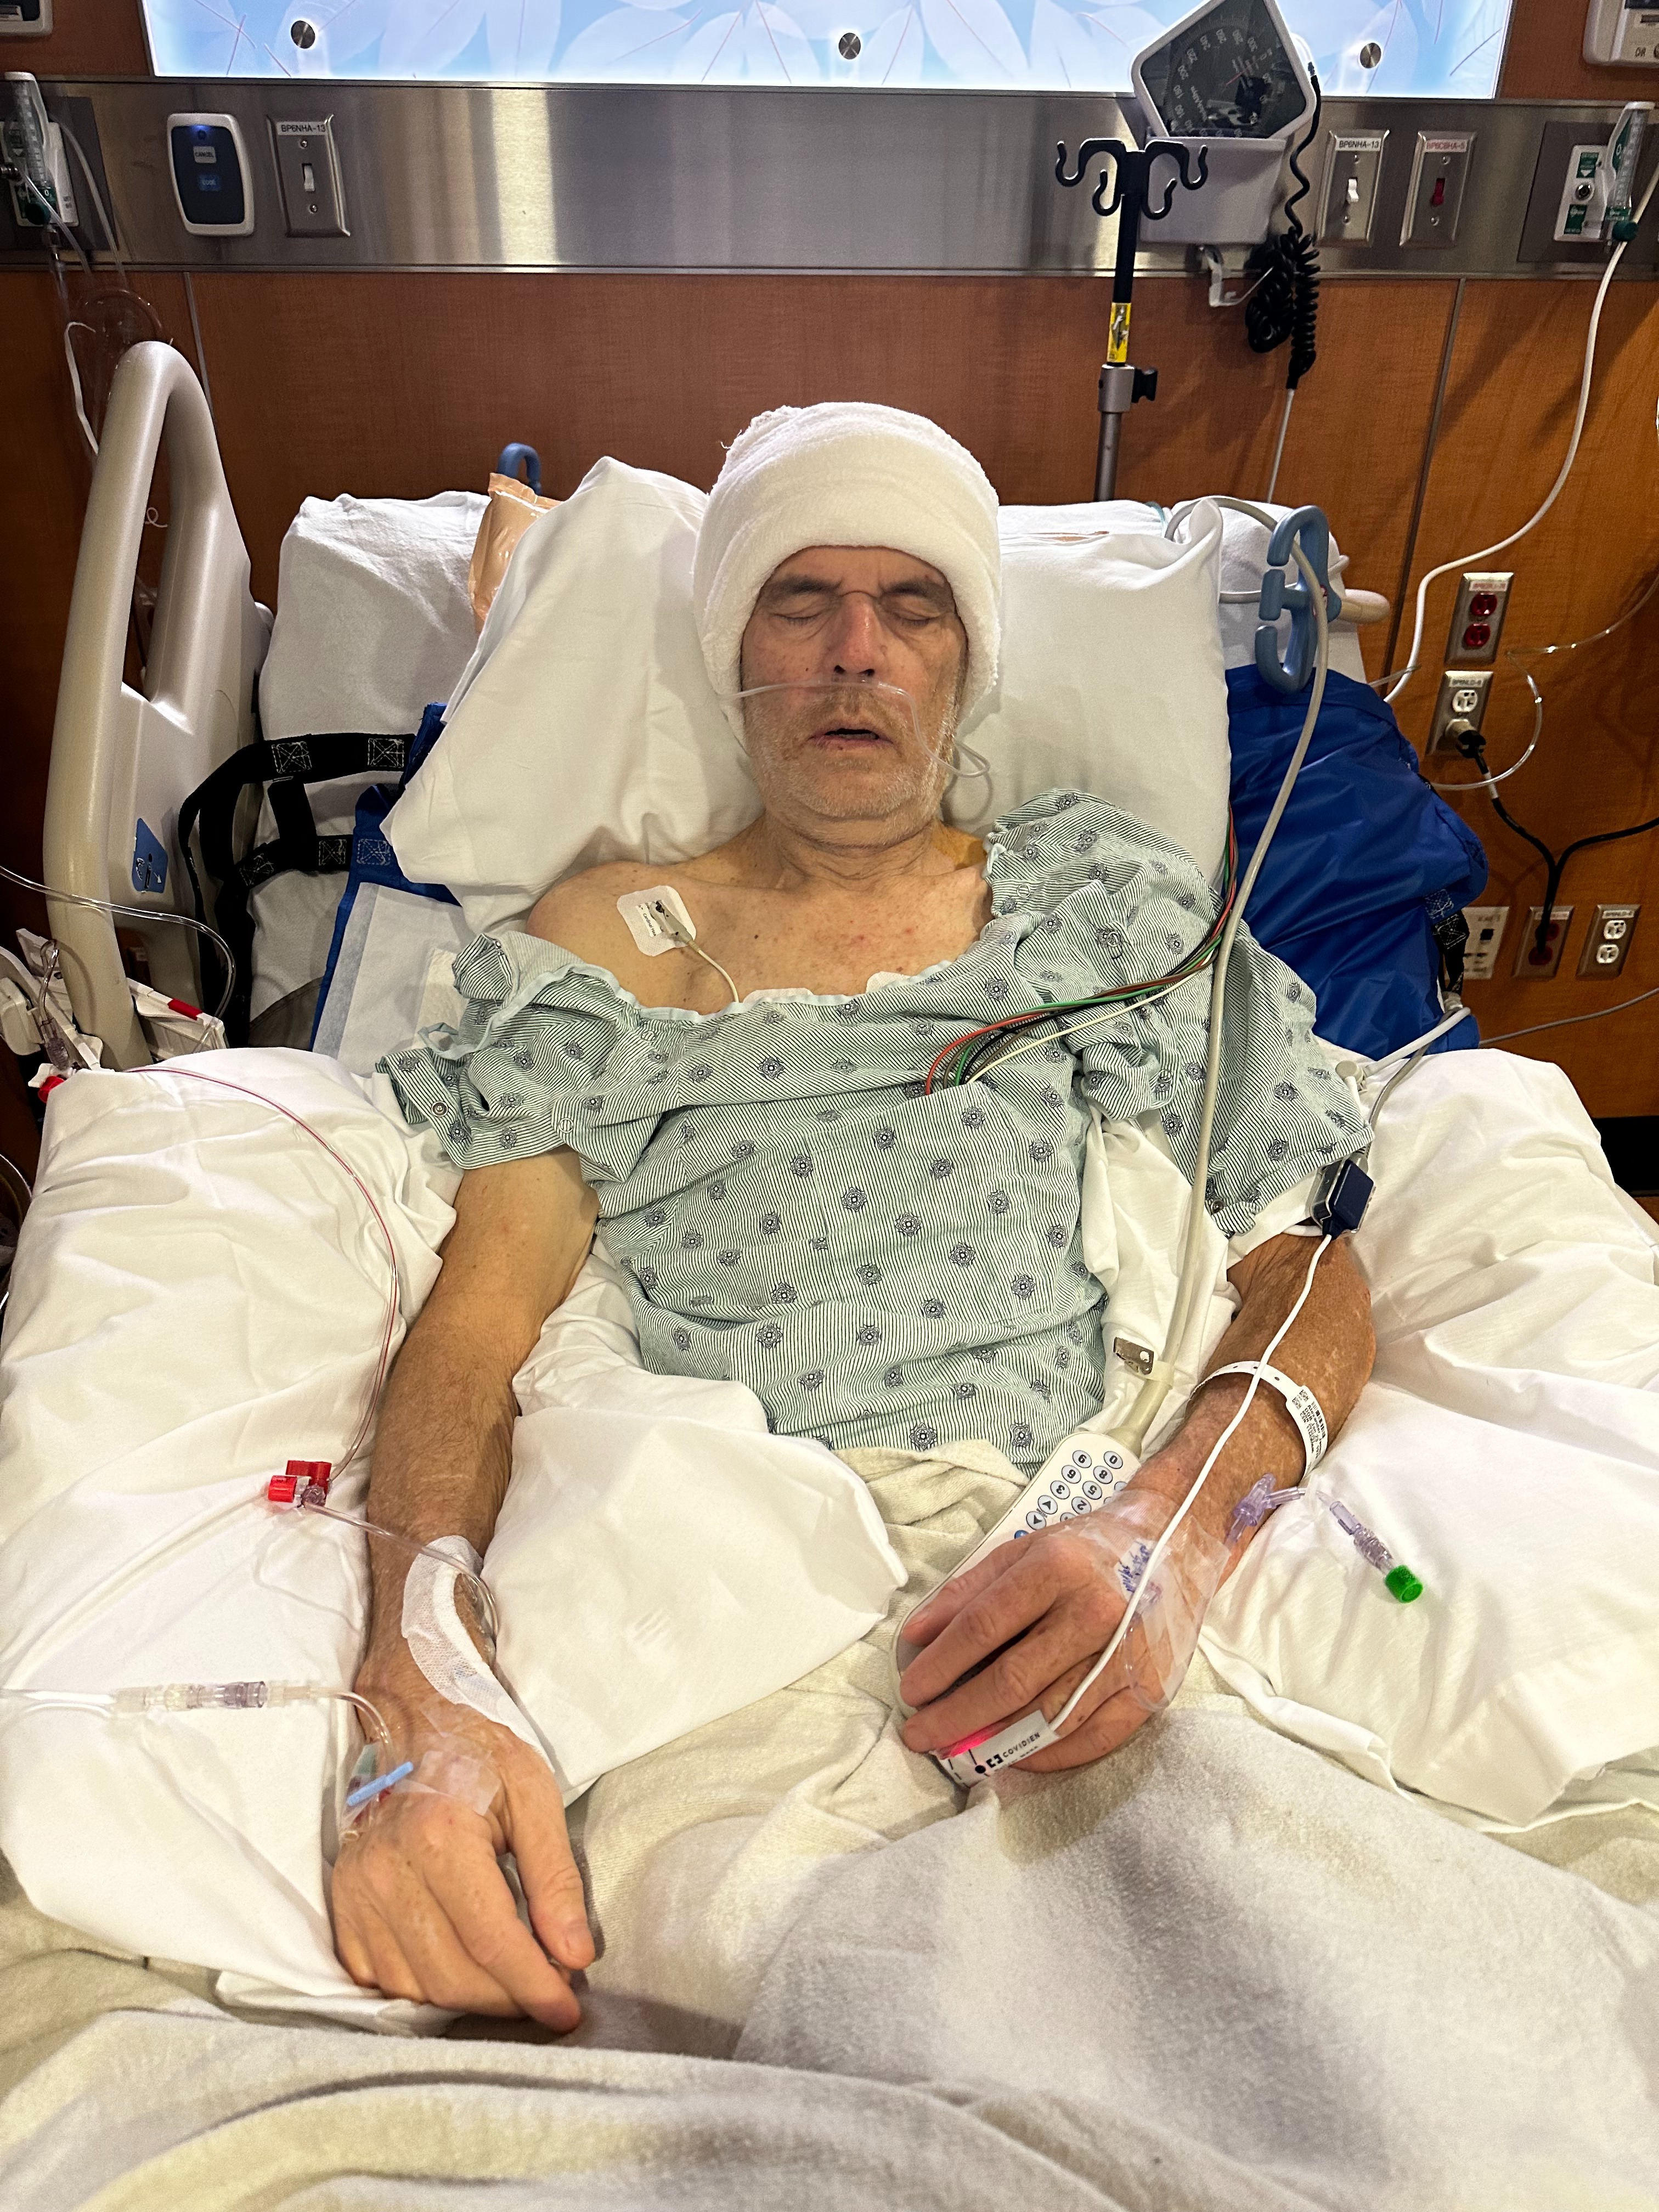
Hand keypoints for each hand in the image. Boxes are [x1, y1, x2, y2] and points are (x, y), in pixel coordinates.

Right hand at [331, 1652, 593, 2026]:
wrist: (411, 1724)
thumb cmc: (480, 1756)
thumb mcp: (535, 1795)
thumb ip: (556, 1878)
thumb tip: (575, 1955)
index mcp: (440, 1836)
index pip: (491, 1940)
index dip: (533, 1985)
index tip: (567, 2011)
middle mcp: (388, 1871)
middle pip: (453, 1975)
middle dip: (508, 1999)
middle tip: (549, 1992)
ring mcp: (357, 1895)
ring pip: (418, 1987)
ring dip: (470, 1999)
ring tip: (511, 1980)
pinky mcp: (343, 1910)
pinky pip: (383, 1981)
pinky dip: (427, 1990)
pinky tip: (461, 1972)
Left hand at [897, 1489, 1228, 1774]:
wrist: (1176, 1543)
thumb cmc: (1089, 1549)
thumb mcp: (1024, 1549)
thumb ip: (968, 1590)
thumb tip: (916, 1635)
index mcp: (1057, 1568)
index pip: (983, 1627)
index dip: (940, 1665)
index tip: (910, 1691)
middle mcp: (1094, 1612)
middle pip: (1012, 1681)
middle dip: (957, 1715)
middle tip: (921, 1734)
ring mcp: (1127, 1655)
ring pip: (1050, 1717)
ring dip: (996, 1742)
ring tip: (959, 1750)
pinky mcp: (1152, 1688)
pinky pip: (1094, 1738)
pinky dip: (1051, 1756)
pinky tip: (1016, 1755)